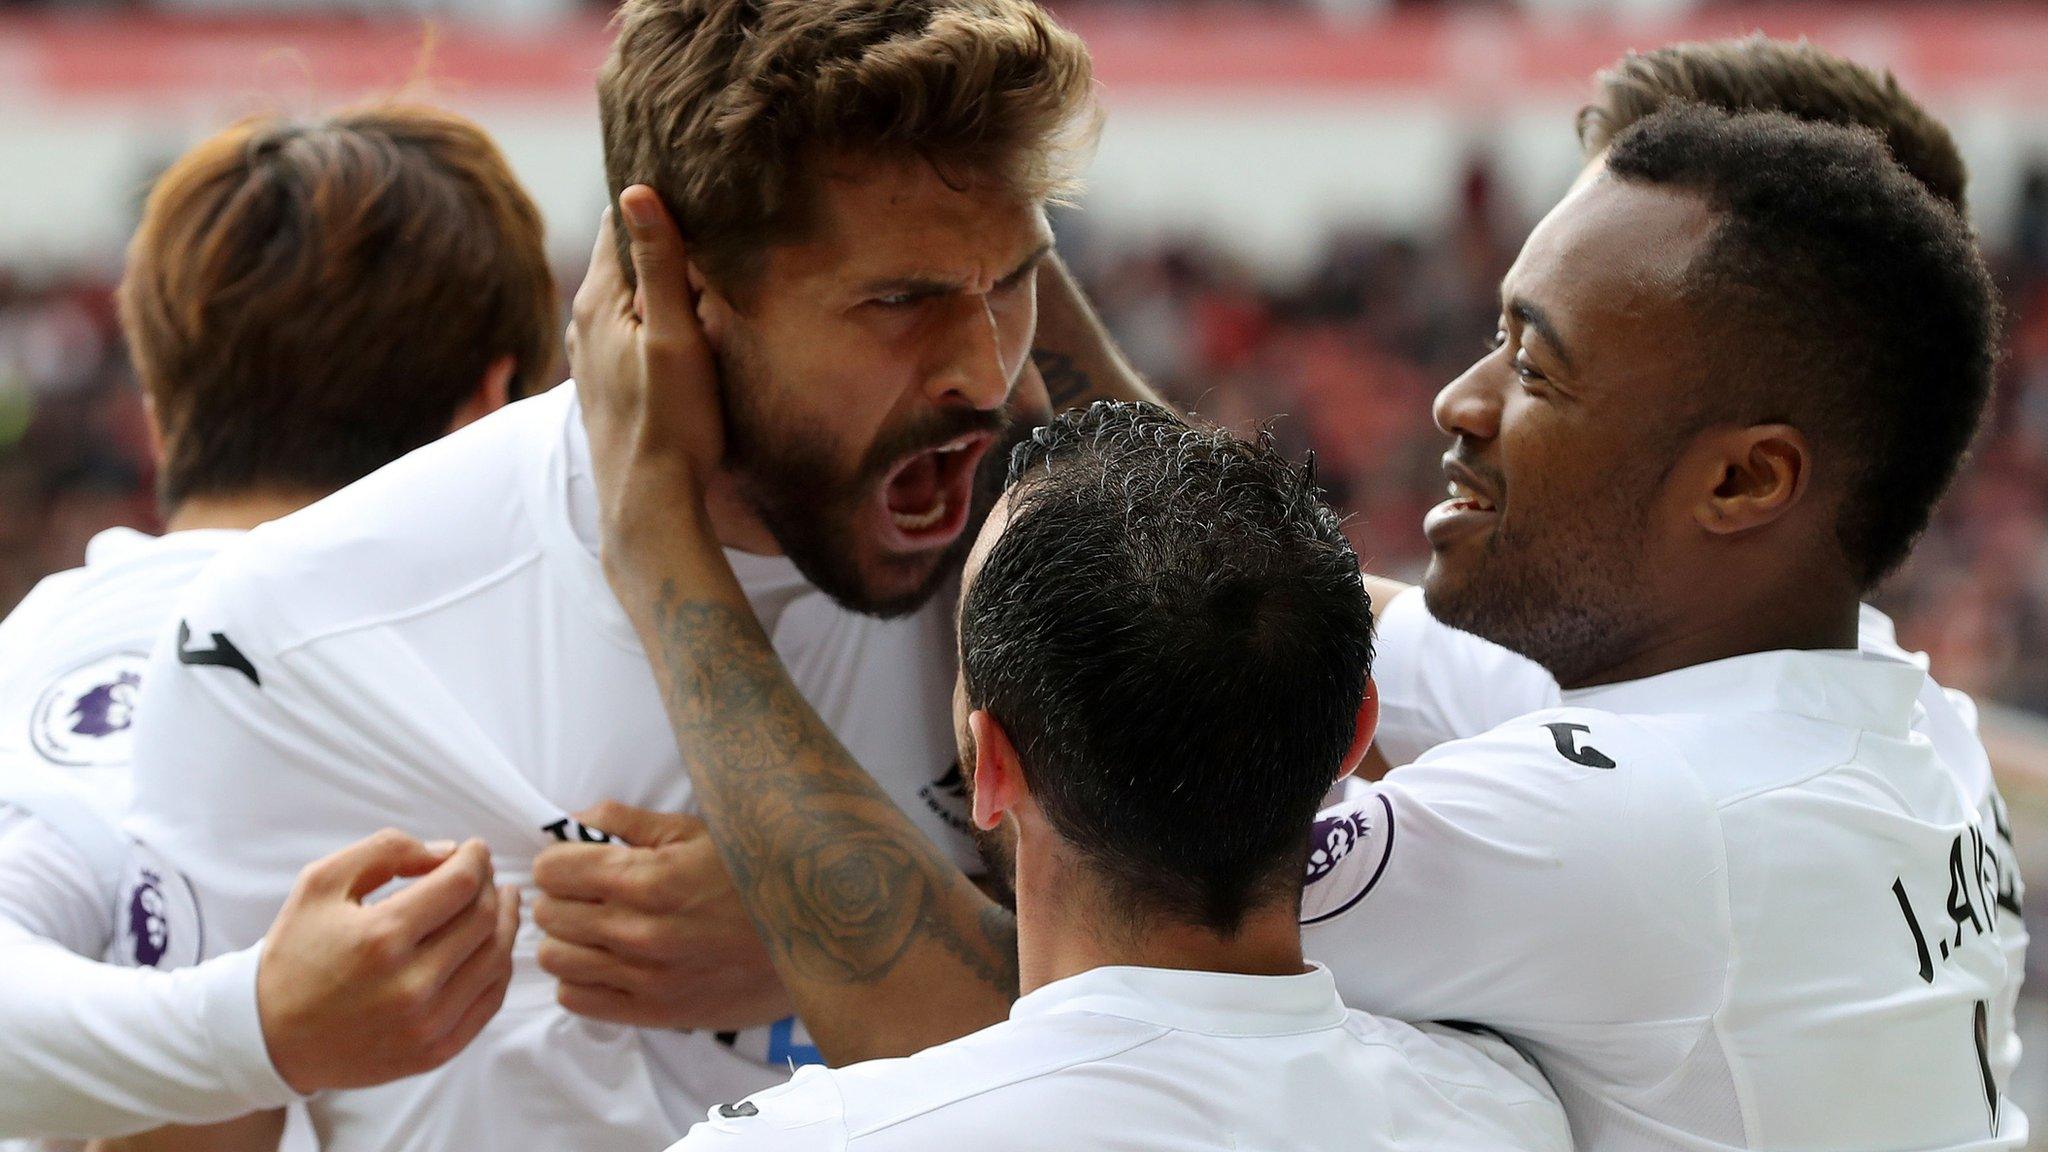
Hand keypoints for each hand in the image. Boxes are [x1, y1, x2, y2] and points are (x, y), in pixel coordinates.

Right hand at [256, 833, 518, 1092]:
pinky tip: (492, 945)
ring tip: (500, 902)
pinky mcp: (434, 1052)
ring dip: (505, 922)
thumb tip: (448, 852)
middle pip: (483, 919)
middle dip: (489, 886)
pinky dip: (499, 965)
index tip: (473, 849)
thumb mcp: (322, 883)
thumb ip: (386, 851)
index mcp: (380, 938)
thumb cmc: (296, 952)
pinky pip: (490, 1001)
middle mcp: (409, 985)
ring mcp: (426, 1024)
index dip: (475, 859)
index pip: (460, 885)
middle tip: (482, 874)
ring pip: (496, 959)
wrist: (270, 1036)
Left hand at [533, 801, 790, 1031]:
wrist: (811, 936)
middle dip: (562, 896)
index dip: (560, 860)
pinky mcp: (653, 1012)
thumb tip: (576, 819)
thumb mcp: (698, 832)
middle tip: (588, 891)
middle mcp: (636, 932)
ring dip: (567, 939)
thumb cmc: (754, 876)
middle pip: (548, 913)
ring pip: (554, 959)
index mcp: (645, 879)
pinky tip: (606, 962)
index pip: (551, 870)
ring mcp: (642, 977)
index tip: (577, 861)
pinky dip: (579, 979)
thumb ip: (629, 822)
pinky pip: (575, 1000)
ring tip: (595, 928)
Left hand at [568, 186, 725, 555]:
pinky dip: (652, 312)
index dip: (653, 197)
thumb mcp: (674, 338)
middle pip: (623, 254)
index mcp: (597, 300)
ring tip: (702, 261)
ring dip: (657, 278)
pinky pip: (628, 326)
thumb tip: (637, 189)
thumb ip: (658, 265)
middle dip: (659, 234)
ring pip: (626, 293)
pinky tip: (681, 320)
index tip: (693, 180)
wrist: (649, 506)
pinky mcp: (606, 381)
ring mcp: (590, 354)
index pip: (619, 218)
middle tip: (709, 211)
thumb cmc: (671, 425)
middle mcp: (582, 321)